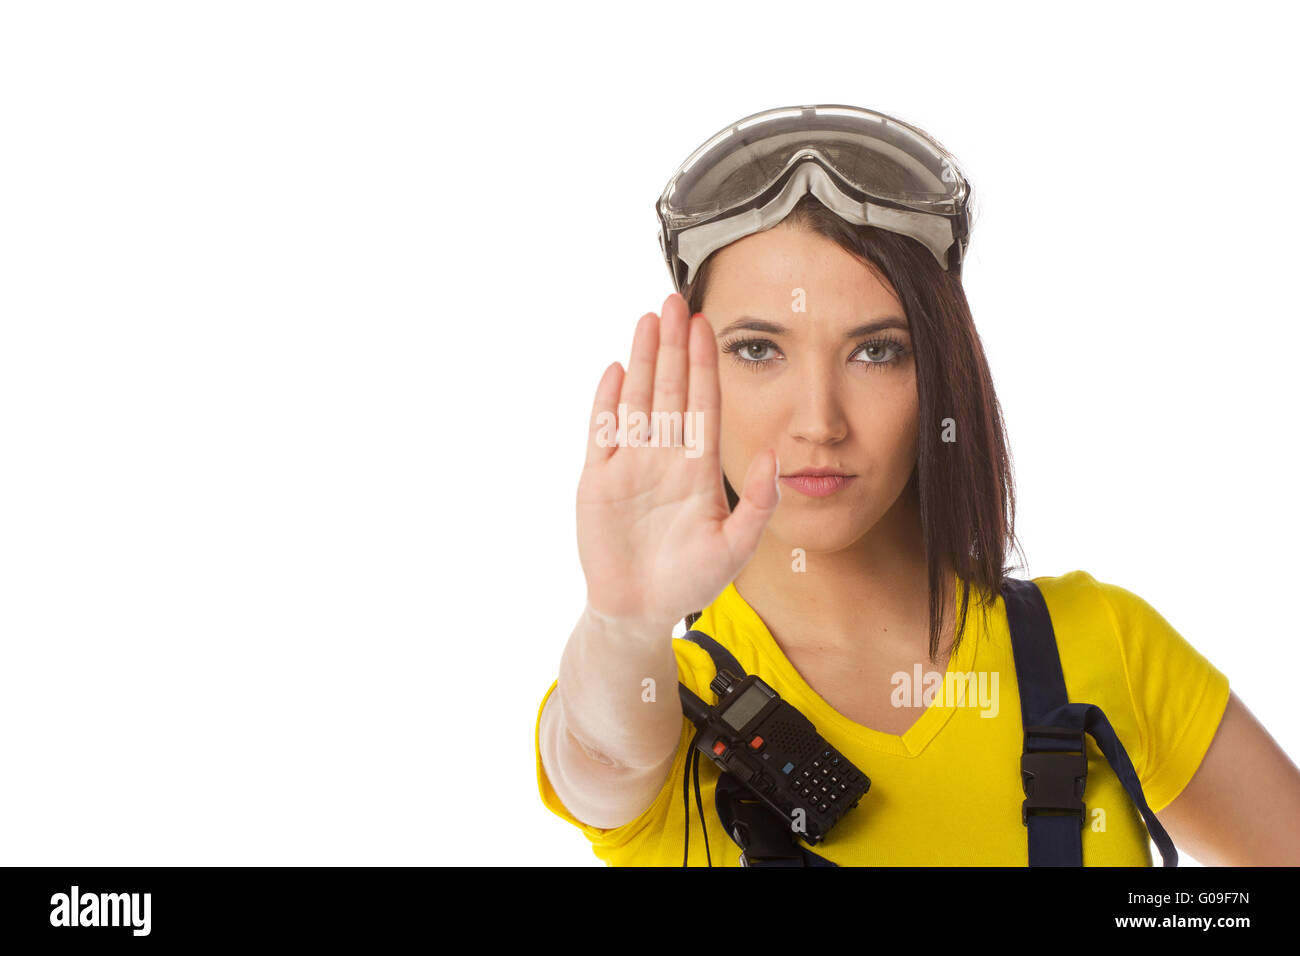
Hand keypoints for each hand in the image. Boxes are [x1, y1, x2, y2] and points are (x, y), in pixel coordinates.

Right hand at [576, 292, 780, 630]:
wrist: (638, 611)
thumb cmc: (689, 581)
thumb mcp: (735, 547)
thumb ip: (758, 504)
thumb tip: (773, 457)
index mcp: (697, 468)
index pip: (703, 403)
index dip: (705, 364)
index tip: (708, 325)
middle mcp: (665, 457)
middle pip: (670, 389)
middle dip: (673, 345)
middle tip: (674, 301)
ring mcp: (630, 465)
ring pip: (637, 399)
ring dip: (642, 360)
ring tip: (647, 320)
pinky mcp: (598, 479)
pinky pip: (603, 431)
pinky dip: (608, 401)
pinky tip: (616, 368)